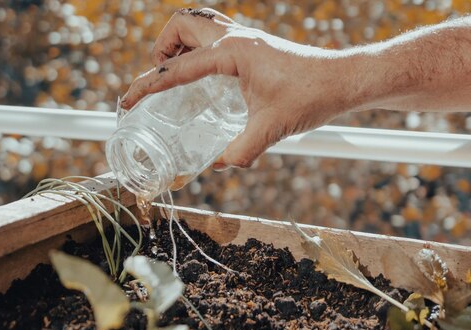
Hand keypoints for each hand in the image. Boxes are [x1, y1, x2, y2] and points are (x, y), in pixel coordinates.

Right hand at [120, 8, 361, 169]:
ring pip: (198, 23)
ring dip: (179, 42)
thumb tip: (219, 165)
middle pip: (182, 25)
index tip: (129, 101)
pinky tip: (207, 79)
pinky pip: (216, 35)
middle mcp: (235, 38)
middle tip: (160, 78)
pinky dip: (200, 48)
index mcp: (232, 53)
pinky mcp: (254, 45)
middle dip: (161, 48)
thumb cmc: (311, 96)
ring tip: (176, 73)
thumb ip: (242, 151)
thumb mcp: (272, 128)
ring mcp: (246, 38)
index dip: (148, 86)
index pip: (178, 67)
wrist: (342, 80)